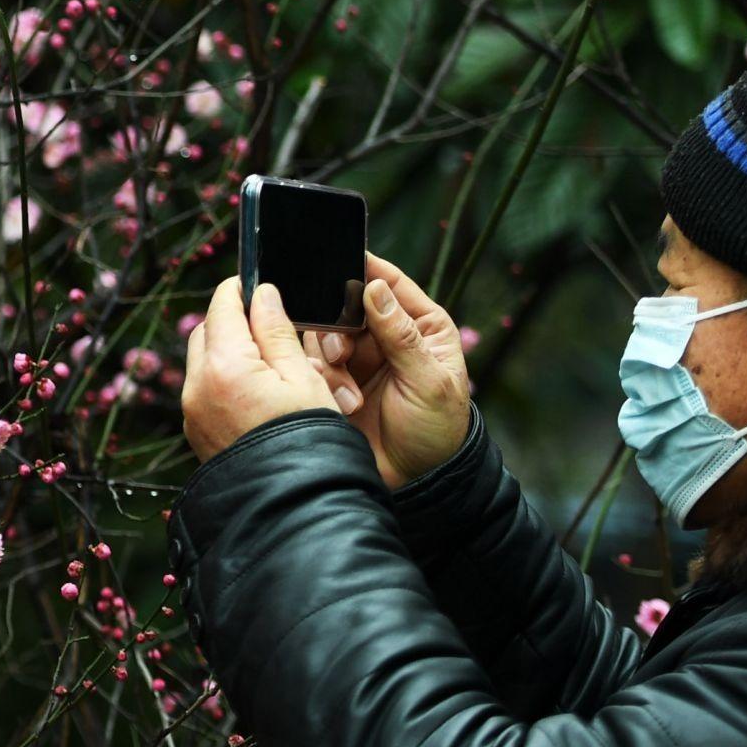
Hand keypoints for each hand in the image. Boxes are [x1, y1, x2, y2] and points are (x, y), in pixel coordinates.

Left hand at [181, 276, 339, 463]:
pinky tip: (257, 391)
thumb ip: (277, 331)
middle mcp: (196, 386)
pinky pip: (203, 391)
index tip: (257, 283)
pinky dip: (223, 380)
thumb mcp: (303, 377)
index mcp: (223, 365)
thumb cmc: (309, 439)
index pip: (222, 306)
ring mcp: (192, 412)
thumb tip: (263, 294)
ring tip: (270, 361)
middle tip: (269, 323)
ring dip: (227, 351)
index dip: (240, 289)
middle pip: (206, 332)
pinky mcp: (196, 432)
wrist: (294, 503)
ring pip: (202, 362)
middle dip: (232, 320)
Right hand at [306, 250, 472, 489]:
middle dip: (336, 325)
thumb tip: (375, 287)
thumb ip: (401, 336)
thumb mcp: (428, 382)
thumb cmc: (437, 429)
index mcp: (418, 325)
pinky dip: (322, 383)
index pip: (387, 282)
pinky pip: (309, 365)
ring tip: (351, 394)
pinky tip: (344, 405)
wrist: (415, 479)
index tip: (337, 267)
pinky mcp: (333, 381)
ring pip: (321, 333)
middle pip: (343, 304)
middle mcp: (383, 335)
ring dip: (330, 362)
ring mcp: (355, 358)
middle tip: (341, 352)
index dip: (362, 270)